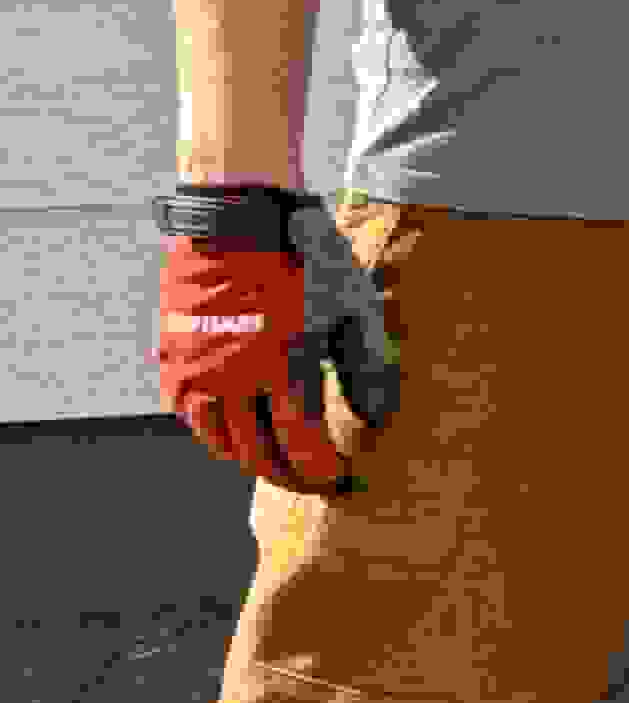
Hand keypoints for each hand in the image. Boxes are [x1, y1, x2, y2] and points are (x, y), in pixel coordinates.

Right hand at [150, 185, 397, 493]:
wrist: (239, 219)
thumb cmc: (308, 260)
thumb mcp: (352, 305)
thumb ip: (365, 365)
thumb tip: (378, 417)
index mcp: (284, 365)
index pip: (301, 446)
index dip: (321, 470)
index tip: (341, 479)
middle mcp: (236, 378)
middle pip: (259, 454)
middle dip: (289, 476)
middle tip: (313, 483)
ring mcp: (200, 373)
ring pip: (221, 444)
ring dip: (251, 461)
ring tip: (278, 465)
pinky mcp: (176, 363)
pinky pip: (192, 419)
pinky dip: (216, 437)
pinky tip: (238, 437)